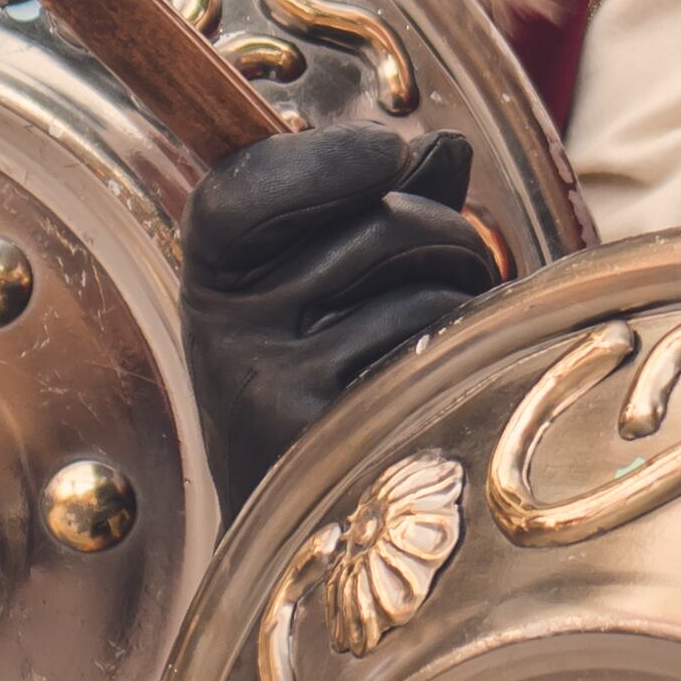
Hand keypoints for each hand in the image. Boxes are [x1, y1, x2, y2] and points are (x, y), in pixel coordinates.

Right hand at [177, 120, 502, 502]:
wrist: (299, 534)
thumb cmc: (324, 390)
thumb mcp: (322, 286)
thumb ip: (376, 208)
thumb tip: (445, 146)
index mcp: (215, 276)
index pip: (244, 188)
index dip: (327, 156)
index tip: (392, 154)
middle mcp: (225, 327)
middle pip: (378, 221)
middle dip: (444, 227)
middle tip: (456, 256)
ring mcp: (272, 383)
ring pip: (420, 280)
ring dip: (465, 286)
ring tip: (448, 322)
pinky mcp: (329, 430)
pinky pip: (430, 341)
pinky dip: (461, 344)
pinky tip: (441, 373)